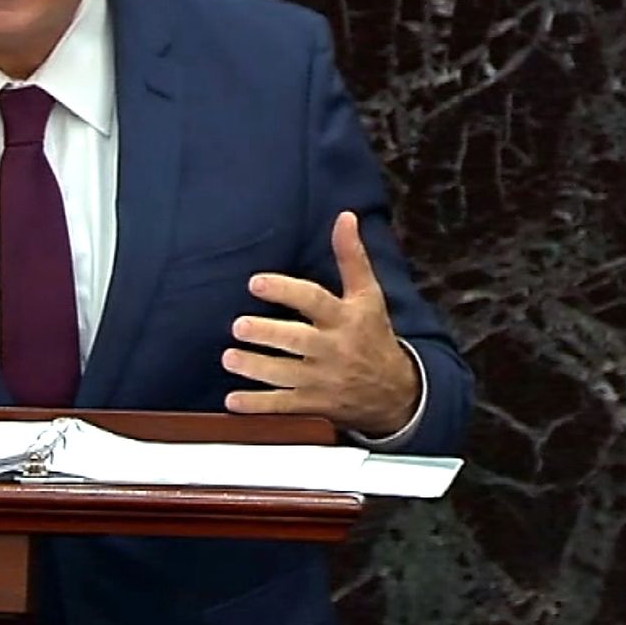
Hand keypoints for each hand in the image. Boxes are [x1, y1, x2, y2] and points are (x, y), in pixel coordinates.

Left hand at [222, 211, 418, 435]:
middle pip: (297, 340)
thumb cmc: (374, 335)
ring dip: (255, 368)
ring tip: (229, 358)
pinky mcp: (313, 406)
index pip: (314, 300)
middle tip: (239, 326)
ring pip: (285, 375)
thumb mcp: (369, 296)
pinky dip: (256, 406)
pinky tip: (232, 401)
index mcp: (345, 319)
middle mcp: (333, 349)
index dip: (285, 290)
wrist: (396, 394)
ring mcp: (322, 381)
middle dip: (267, 334)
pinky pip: (282, 407)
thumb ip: (352, 257)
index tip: (255, 282)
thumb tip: (345, 217)